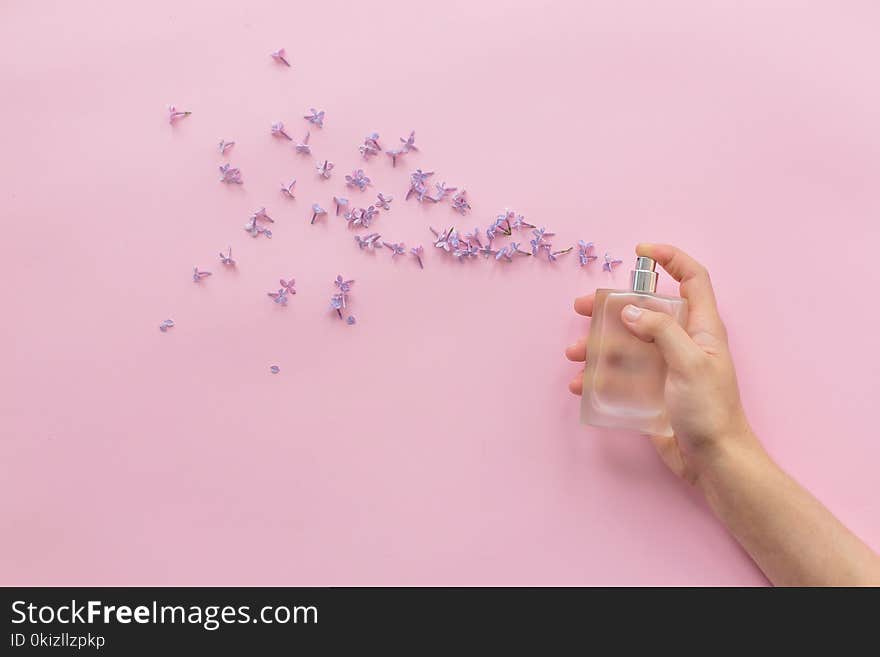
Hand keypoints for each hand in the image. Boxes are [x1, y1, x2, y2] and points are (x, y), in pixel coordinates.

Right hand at [566, 243, 754, 482]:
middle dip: (610, 305)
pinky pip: (619, 374)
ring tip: (574, 354)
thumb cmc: (710, 410)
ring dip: (597, 344)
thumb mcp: (690, 363)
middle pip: (644, 309)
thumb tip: (631, 310)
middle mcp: (682, 341)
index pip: (692, 278)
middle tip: (580, 307)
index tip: (640, 252)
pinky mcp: (650, 390)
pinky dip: (599, 376)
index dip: (671, 258)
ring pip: (625, 342)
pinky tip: (582, 385)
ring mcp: (664, 366)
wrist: (712, 460)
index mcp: (701, 327)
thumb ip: (661, 331)